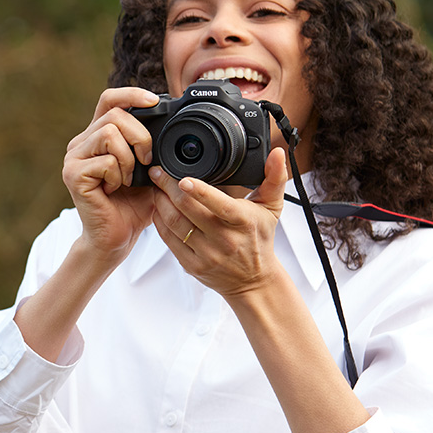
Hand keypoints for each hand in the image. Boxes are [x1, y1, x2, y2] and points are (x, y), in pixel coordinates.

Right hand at [61, 87, 160, 262]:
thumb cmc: (133, 207)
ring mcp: (73, 158)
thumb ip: (154, 146)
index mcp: (97, 136)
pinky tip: (114, 190)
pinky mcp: (72, 175)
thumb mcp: (151, 170)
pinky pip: (105, 160)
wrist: (116, 239)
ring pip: (108, 133)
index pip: (110, 99)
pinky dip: (118, 176)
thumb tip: (172, 123)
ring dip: (128, 158)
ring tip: (128, 179)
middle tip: (146, 161)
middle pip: (114, 115)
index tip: (154, 101)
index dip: (131, 94)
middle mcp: (81, 143)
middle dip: (139, 136)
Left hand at [149, 147, 288, 299]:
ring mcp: (206, 254)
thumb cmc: (260, 239)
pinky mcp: (192, 265)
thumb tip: (277, 153)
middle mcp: (223, 239)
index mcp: (242, 221)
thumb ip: (274, 178)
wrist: (253, 280)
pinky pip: (169, 241)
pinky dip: (160, 222)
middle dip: (168, 188)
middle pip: (188, 210)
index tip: (182, 178)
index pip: (217, 204)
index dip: (198, 190)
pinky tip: (158, 208)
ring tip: (156, 188)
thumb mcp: (272, 208)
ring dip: (160, 203)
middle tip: (158, 173)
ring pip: (175, 224)